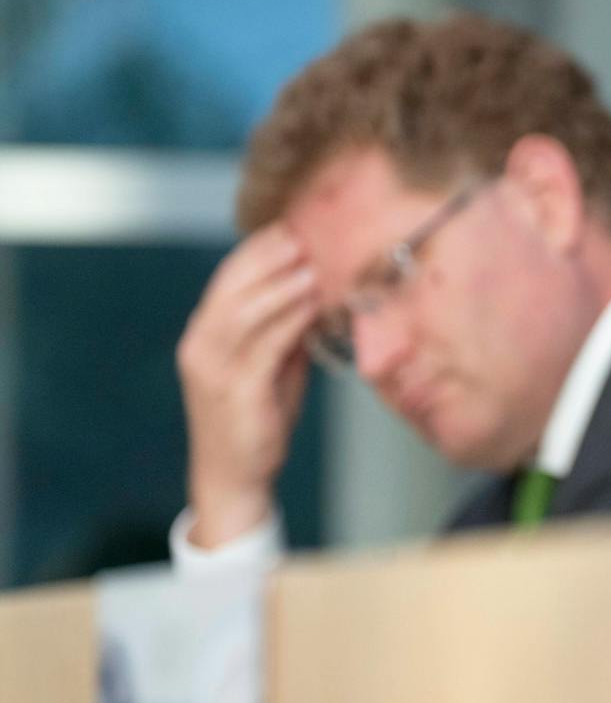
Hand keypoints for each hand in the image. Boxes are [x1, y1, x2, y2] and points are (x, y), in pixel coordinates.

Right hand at [176, 225, 319, 547]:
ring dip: (279, 286)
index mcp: (205, 335)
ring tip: (311, 267)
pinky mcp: (236, 392)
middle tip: (300, 236)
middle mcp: (201, 346)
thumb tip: (315, 294)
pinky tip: (311, 306)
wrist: (235, 475)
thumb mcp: (272, 366)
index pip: (226, 280)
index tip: (288, 227)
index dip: (256, 251)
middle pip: (230, 288)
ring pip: (243, 313)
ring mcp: (214, 370)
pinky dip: (288, 322)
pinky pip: (263, 348)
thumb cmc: (257, 418)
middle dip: (266, 258)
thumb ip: (284, 332)